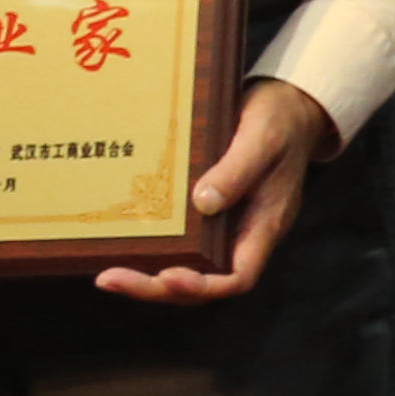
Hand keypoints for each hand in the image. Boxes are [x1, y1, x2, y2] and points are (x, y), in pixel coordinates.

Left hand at [102, 77, 339, 304]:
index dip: (204, 286)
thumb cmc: (280, 122)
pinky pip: (180, 242)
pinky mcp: (206, 212)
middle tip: (111, 279)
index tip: (168, 277)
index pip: (239, 276)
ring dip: (148, 277)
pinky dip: (152, 249)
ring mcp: (224, 225)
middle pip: (203, 282)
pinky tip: (121, 242)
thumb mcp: (263, 138)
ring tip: (108, 275)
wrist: (286, 107)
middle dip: (157, 288)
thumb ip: (237, 170)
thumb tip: (203, 203)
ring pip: (188, 268)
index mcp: (265, 224)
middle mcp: (242, 234)